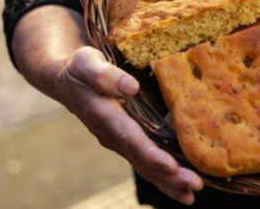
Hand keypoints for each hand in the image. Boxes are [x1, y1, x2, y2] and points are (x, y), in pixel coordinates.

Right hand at [55, 46, 202, 204]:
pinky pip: (145, 162)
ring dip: (168, 182)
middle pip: (143, 161)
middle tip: (195, 187)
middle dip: (169, 177)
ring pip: (145, 167)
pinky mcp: (126, 141)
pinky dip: (163, 176)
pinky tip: (180, 186)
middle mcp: (113, 135)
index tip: (172, 167)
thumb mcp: (87, 64)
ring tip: (191, 195)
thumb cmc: (79, 69)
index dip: (151, 155)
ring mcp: (119, 141)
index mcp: (106, 117)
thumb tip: (131, 87)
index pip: (131, 140)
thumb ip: (105, 75)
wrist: (64, 80)